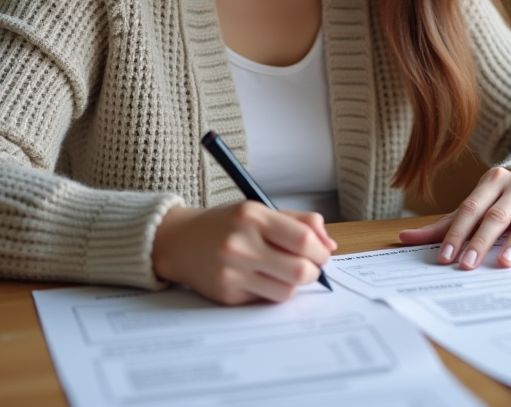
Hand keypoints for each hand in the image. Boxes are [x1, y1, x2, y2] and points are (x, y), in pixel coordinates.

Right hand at [151, 202, 336, 304]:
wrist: (180, 242)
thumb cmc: (227, 224)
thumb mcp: (260, 210)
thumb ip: (299, 223)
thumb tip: (330, 246)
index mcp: (253, 216)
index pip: (303, 239)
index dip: (321, 251)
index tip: (322, 254)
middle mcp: (241, 244)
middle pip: (300, 271)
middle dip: (313, 271)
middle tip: (309, 267)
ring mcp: (232, 272)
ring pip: (287, 291)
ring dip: (293, 284)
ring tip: (284, 272)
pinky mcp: (227, 295)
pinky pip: (265, 299)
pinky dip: (270, 291)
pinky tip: (258, 278)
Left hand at [398, 167, 510, 268]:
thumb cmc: (502, 202)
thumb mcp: (475, 208)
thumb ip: (444, 225)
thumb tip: (403, 238)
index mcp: (491, 180)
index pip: (470, 209)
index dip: (457, 233)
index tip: (446, 257)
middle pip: (496, 215)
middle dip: (481, 242)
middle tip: (468, 266)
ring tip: (504, 263)